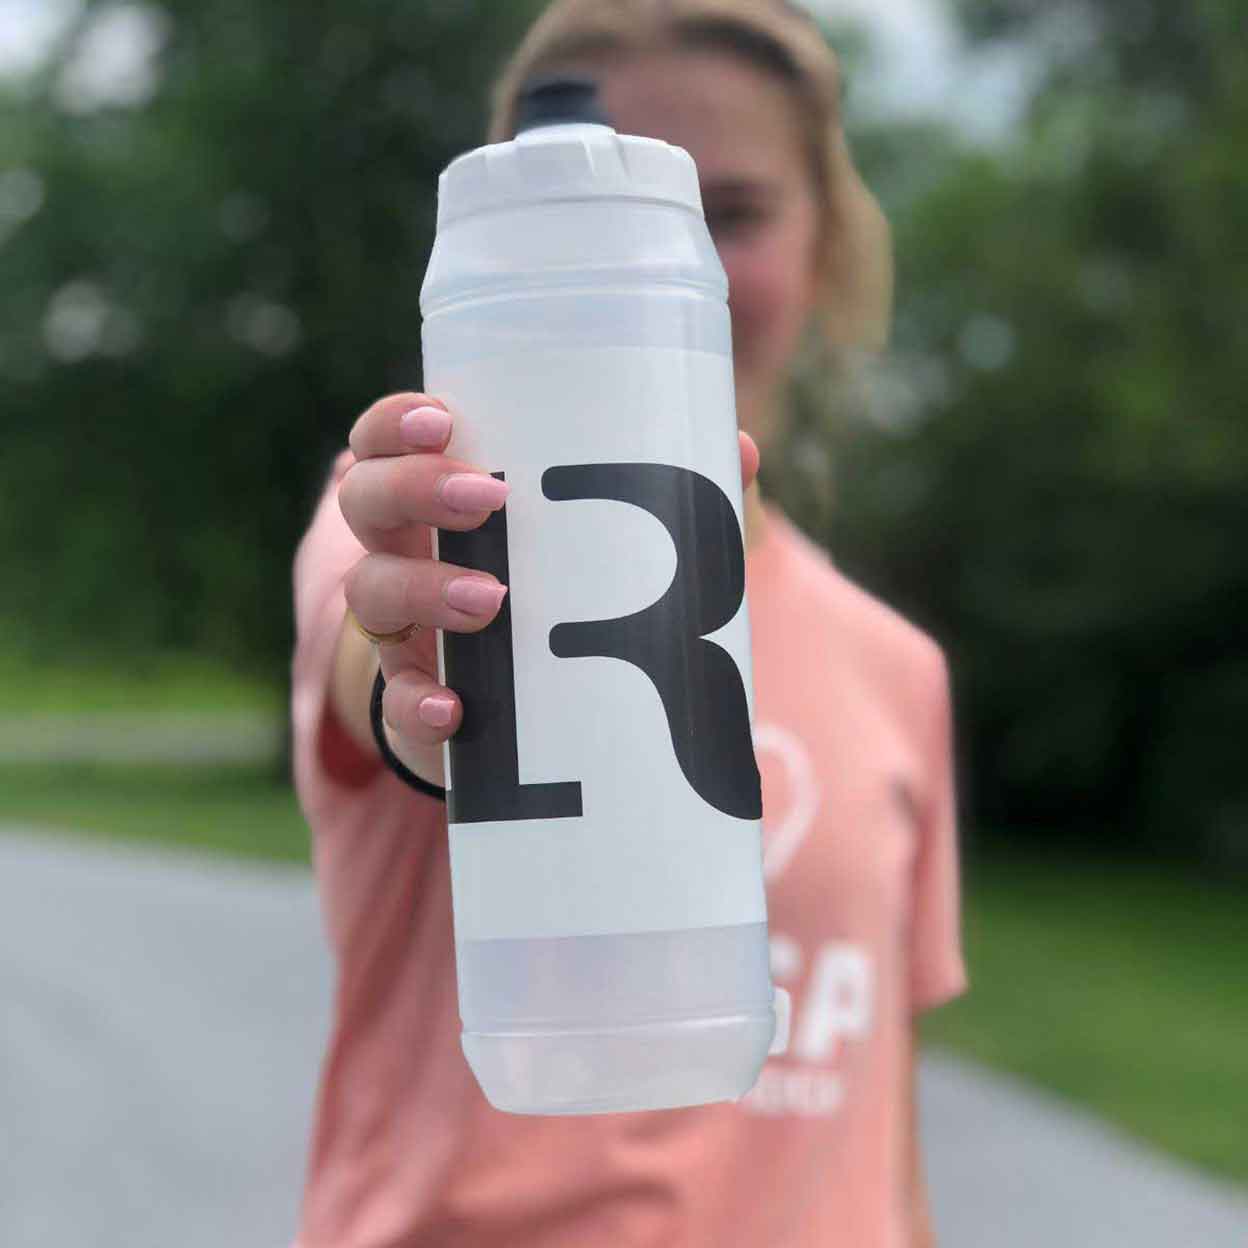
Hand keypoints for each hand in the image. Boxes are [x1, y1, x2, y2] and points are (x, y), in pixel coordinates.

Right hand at [337, 391, 760, 757]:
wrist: (535, 705)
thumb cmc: (567, 590)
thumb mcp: (609, 539)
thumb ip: (672, 491)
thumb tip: (743, 449)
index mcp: (441, 498)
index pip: (385, 440)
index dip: (397, 422)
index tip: (446, 419)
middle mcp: (405, 551)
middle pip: (365, 501)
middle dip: (414, 489)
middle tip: (488, 499)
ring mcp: (404, 628)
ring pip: (372, 591)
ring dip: (424, 587)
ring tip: (493, 598)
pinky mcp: (418, 697)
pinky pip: (394, 701)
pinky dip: (416, 702)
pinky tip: (456, 708)